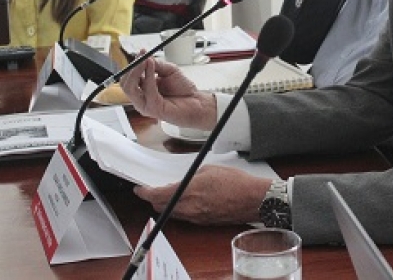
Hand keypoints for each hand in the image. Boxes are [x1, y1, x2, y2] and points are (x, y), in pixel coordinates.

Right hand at [119, 54, 217, 128]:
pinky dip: (148, 77)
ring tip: (146, 60)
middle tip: (141, 56)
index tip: (141, 52)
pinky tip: (152, 67)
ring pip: (131, 88)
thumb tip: (145, 57)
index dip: (133, 64)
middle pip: (125, 83)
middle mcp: (141, 98)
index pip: (129, 77)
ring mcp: (145, 105)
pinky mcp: (153, 109)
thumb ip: (156, 65)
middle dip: (132, 67)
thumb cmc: (183, 89)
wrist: (196, 102)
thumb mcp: (168, 70)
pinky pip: (147, 91)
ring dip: (138, 71)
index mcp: (142, 89)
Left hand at [134, 165, 271, 224]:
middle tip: (151, 189)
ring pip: (172, 213)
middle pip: (160, 206)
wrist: (253, 200)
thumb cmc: (236, 182)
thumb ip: (191, 176)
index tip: (139, 188)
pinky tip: (185, 200)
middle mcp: (190, 208)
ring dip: (166, 204)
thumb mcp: (208, 169)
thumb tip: (184, 181)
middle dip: (153, 198)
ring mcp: (196, 217)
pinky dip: (180, 208)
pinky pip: (185, 216)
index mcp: (189, 192)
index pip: (157, 195)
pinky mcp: (204, 222)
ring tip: (167, 194)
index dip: (144, 192)